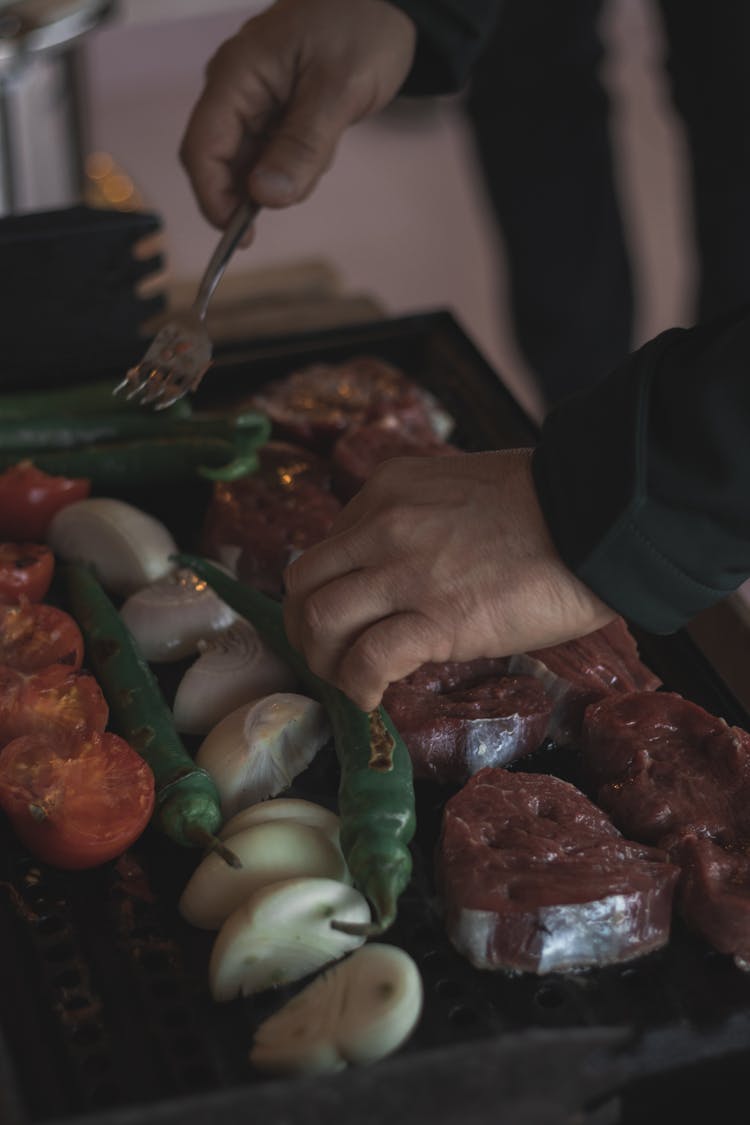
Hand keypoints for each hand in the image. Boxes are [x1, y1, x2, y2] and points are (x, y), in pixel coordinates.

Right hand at [180, 0, 416, 229]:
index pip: (201, 149)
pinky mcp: (275, 110)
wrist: (392, 1)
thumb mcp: (337, 90)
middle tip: (305, 179)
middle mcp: (235, 87)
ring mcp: (254, 99)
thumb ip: (301, 147)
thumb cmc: (363, 26)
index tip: (241, 237)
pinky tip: (325, 138)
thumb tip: (265, 197)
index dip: (214, 198)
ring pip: (252, 164)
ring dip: (287, 172)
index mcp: (236, 74)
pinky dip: (299, 161)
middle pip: (222, 162)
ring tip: (327, 139)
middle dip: (259, 187)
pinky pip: (274, 153)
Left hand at [282, 449, 615, 710]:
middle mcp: (382, 526)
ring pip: (320, 620)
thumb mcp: (460, 493)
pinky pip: (367, 659)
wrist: (598, 518)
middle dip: (305, 627)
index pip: (328, 547)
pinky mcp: (436, 619)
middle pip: (303, 583)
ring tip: (350, 681)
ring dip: (324, 660)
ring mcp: (404, 571)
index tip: (349, 618)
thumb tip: (407, 572)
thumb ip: (421, 523)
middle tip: (329, 654)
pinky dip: (358, 686)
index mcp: (388, 490)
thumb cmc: (549, 507)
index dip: (330, 591)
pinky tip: (373, 698)